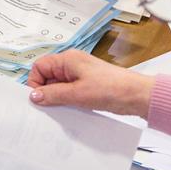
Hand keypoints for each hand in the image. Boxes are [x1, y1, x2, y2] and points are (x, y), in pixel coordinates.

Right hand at [25, 49, 153, 116]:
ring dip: (57, 98)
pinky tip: (71, 109)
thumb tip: (33, 96)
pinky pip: (70, 92)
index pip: (40, 67)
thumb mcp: (77, 93)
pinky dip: (67, 101)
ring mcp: (80, 75)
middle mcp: (72, 64)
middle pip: (48, 76)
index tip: (38, 99)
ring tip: (63, 109)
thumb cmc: (111, 89)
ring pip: (58, 86)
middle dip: (46, 92)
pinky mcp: (88, 86)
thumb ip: (53, 94)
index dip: (35, 82)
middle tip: (49, 107)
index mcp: (68, 59)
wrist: (137, 95)